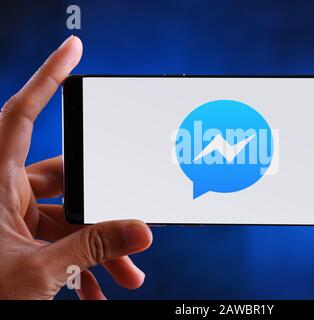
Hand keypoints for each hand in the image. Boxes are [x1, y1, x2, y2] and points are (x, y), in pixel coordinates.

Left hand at [0, 36, 151, 298]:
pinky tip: (96, 286)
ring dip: (98, 246)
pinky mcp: (21, 239)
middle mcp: (4, 193)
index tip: (72, 50)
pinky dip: (82, 262)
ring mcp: (14, 218)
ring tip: (123, 272)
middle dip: (103, 210)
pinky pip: (61, 240)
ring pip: (68, 218)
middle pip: (67, 182)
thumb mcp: (39, 270)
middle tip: (130, 229)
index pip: (21, 114)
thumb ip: (93, 248)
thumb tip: (140, 232)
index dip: (46, 77)